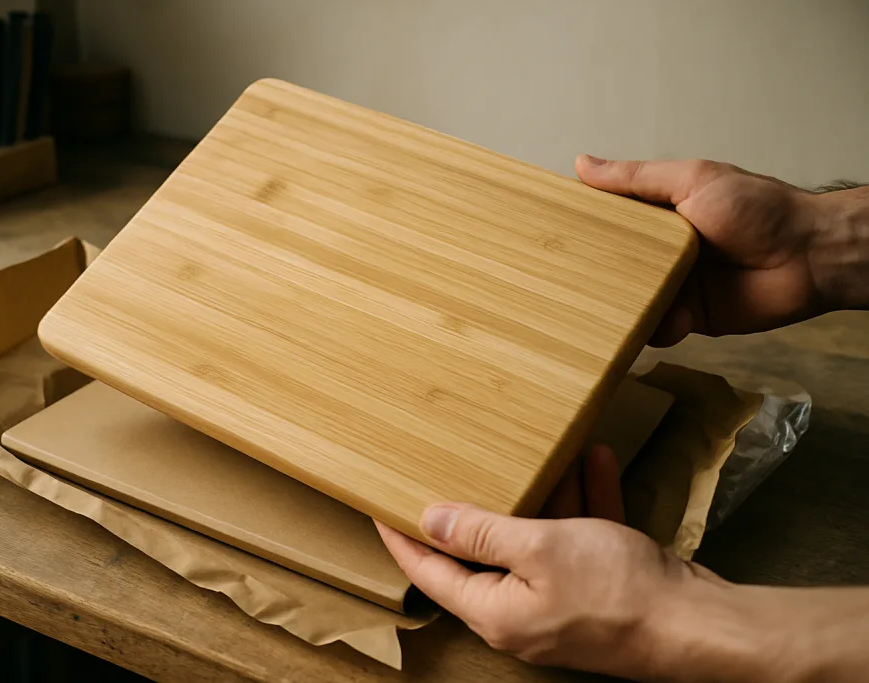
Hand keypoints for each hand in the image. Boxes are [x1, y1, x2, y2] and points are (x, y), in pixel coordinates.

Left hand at [378, 447, 868, 681]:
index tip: (378, 504)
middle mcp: (521, 610)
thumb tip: (429, 520)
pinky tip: (594, 460)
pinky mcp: (597, 587)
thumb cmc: (618, 592)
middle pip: (483, 551)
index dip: (401, 536)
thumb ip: (480, 532)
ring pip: (536, 537)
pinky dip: (584, 502)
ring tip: (538, 451)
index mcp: (494, 609)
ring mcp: (560, 599)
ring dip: (542, 494)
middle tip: (454, 464)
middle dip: (477, 505)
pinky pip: (579, 537)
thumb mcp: (538, 548)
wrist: (702, 624)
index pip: (429, 570)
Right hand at [574, 155, 868, 345]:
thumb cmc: (759, 209)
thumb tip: (583, 164)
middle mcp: (658, 252)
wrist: (809, 256)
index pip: (605, 222)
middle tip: (554, 282)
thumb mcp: (692, 181)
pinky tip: (651, 324)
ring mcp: (672, 285)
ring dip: (615, 306)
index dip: (579, 229)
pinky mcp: (688, 318)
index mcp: (656, 216)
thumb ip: (637, 179)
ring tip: (595, 310)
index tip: (545, 234)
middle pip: (609, 266)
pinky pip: (657, 328)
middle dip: (588, 275)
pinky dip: (650, 329)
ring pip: (628, 300)